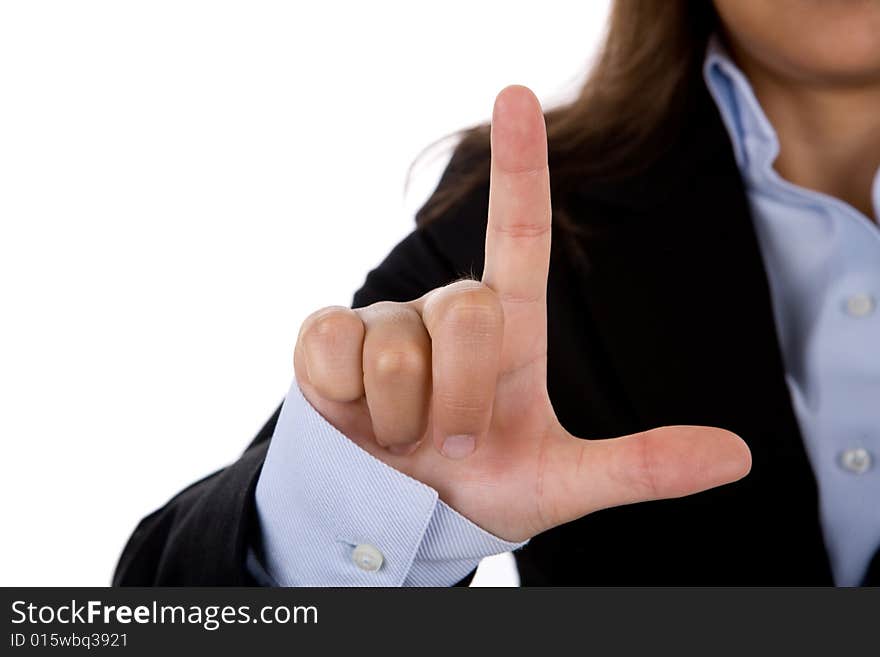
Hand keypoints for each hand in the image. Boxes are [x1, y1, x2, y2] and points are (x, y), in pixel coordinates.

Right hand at [293, 85, 750, 541]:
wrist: (405, 517)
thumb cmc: (485, 485)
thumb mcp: (565, 482)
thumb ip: (642, 467)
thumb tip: (738, 458)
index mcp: (510, 326)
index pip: (519, 231)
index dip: (520, 164)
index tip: (516, 94)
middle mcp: (447, 308)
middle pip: (469, 312)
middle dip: (465, 400)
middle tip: (457, 441)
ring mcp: (384, 318)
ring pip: (400, 348)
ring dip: (409, 418)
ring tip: (407, 438)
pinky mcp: (326, 338)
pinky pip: (334, 349)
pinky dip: (351, 400)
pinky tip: (357, 414)